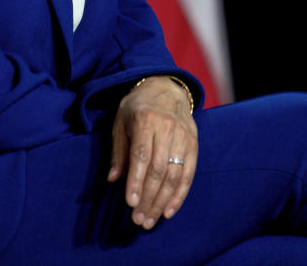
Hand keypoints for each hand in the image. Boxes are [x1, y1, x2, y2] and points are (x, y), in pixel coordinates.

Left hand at [108, 76, 197, 228]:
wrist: (167, 87)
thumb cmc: (138, 106)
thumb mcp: (121, 121)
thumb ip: (119, 150)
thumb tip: (113, 179)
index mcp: (146, 121)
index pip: (142, 156)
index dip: (136, 181)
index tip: (130, 203)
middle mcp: (167, 129)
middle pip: (159, 170)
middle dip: (148, 198)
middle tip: (138, 219)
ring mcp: (183, 137)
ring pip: (175, 175)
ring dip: (162, 201)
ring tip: (150, 220)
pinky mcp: (193, 144)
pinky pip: (189, 174)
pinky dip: (179, 195)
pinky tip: (169, 211)